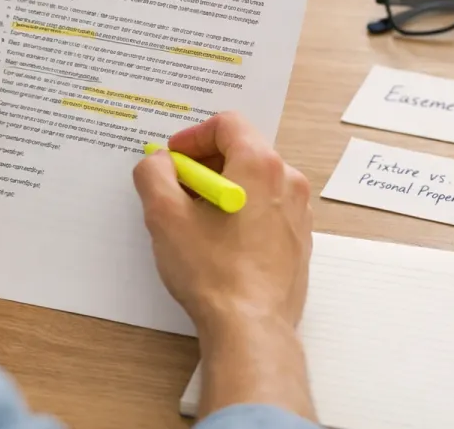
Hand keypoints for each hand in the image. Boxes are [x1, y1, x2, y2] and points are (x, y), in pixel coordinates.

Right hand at [132, 111, 314, 420]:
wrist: (251, 328)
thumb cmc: (212, 272)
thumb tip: (159, 162)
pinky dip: (241, 213)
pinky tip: (219, 242)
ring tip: (196, 221)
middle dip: (205, 165)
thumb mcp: (164, 215)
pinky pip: (267, 209)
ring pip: (255, 181)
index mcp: (260, 165)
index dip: (193, 137)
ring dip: (223, 189)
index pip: (227, 124)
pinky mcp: (298, 240)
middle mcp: (288, 181)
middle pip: (242, 150)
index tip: (173, 160)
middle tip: (178, 190)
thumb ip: (154, 173)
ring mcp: (298, 212)